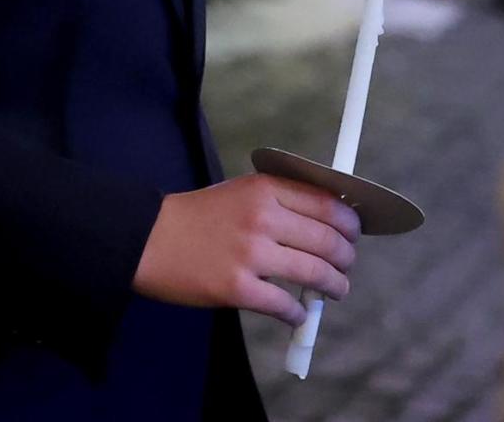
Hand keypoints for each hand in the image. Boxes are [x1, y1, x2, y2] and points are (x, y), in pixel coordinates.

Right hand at [132, 174, 359, 326]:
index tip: (354, 233)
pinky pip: (285, 306)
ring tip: (336, 290)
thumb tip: (325, 224)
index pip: (325, 203)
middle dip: (346, 258)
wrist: (149, 238)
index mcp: (263, 189)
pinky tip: (297, 315)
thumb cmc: (196, 216)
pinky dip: (297, 314)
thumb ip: (278, 203)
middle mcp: (262, 217)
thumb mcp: (239, 192)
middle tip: (346, 266)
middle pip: (328, 240)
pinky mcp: (238, 288)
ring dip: (334, 286)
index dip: (349, 222)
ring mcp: (251, 254)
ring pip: (315, 273)